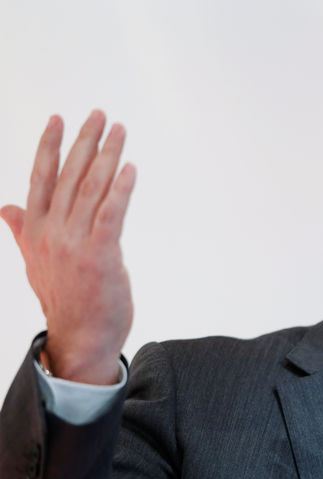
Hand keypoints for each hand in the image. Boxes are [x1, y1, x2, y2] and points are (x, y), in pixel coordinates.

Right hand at [0, 111, 135, 383]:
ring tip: (119, 130)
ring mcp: (74, 243)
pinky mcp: (100, 255)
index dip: (49, 147)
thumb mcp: (36, 262)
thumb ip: (23, 231)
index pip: (40, 179)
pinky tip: (130, 168)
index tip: (59, 119)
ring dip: (107, 156)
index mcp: (35, 231)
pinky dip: (120, 189)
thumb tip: (5, 208)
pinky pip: (110, 214)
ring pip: (90, 189)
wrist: (80, 339)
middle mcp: (51, 233)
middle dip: (84, 142)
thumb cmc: (66, 300)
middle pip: (68, 176)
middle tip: (100, 114)